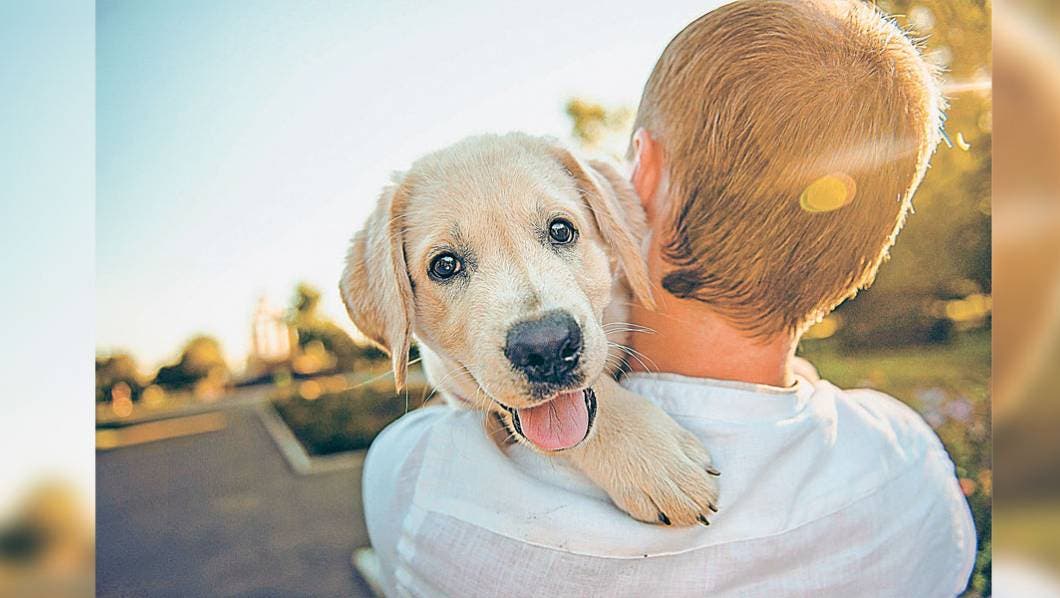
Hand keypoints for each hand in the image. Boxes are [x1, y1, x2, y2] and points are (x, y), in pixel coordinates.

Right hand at [563, 377, 719, 526]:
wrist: (590, 414)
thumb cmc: (630, 414)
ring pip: (669, 514)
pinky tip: (658, 511)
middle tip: (699, 507)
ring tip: (681, 512)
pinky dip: (655, 516)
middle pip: (689, 505)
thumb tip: (710, 471)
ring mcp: (638, 485)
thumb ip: (691, 448)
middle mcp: (659, 473)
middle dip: (698, 509)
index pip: (703, 486)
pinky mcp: (619, 492)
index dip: (710, 494)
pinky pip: (644, 514)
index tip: (708, 492)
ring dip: (680, 517)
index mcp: (674, 453)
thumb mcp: (669, 425)